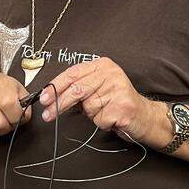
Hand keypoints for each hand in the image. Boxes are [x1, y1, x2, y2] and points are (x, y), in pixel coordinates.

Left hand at [39, 58, 168, 146]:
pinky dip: (102, 123)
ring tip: (104, 111)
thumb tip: (50, 97)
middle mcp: (111, 73)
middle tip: (48, 115)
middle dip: (60, 104)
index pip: (72, 73)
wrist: (145, 116)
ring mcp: (118, 88)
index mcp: (102, 65)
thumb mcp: (97, 90)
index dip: (55, 87)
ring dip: (91, 115)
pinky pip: (99, 119)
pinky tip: (112, 118)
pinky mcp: (123, 106)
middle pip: (77, 89)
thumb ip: (78, 89)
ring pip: (88, 107)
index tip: (43, 98)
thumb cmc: (117, 103)